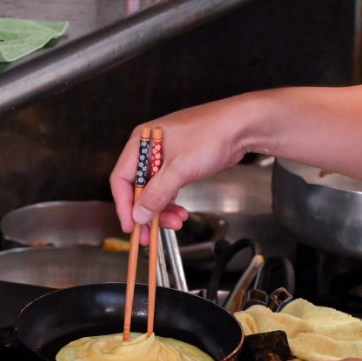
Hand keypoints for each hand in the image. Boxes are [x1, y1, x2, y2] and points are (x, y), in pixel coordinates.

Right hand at [109, 99, 255, 234]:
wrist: (240, 126)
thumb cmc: (210, 135)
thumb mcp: (179, 169)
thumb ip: (157, 194)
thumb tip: (140, 214)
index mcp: (140, 143)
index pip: (121, 179)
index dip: (123, 205)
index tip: (130, 226)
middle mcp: (148, 149)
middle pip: (137, 188)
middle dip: (145, 212)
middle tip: (149, 234)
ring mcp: (164, 156)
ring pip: (154, 191)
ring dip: (162, 210)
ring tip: (177, 222)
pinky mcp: (179, 163)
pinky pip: (168, 188)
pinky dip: (172, 202)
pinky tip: (181, 212)